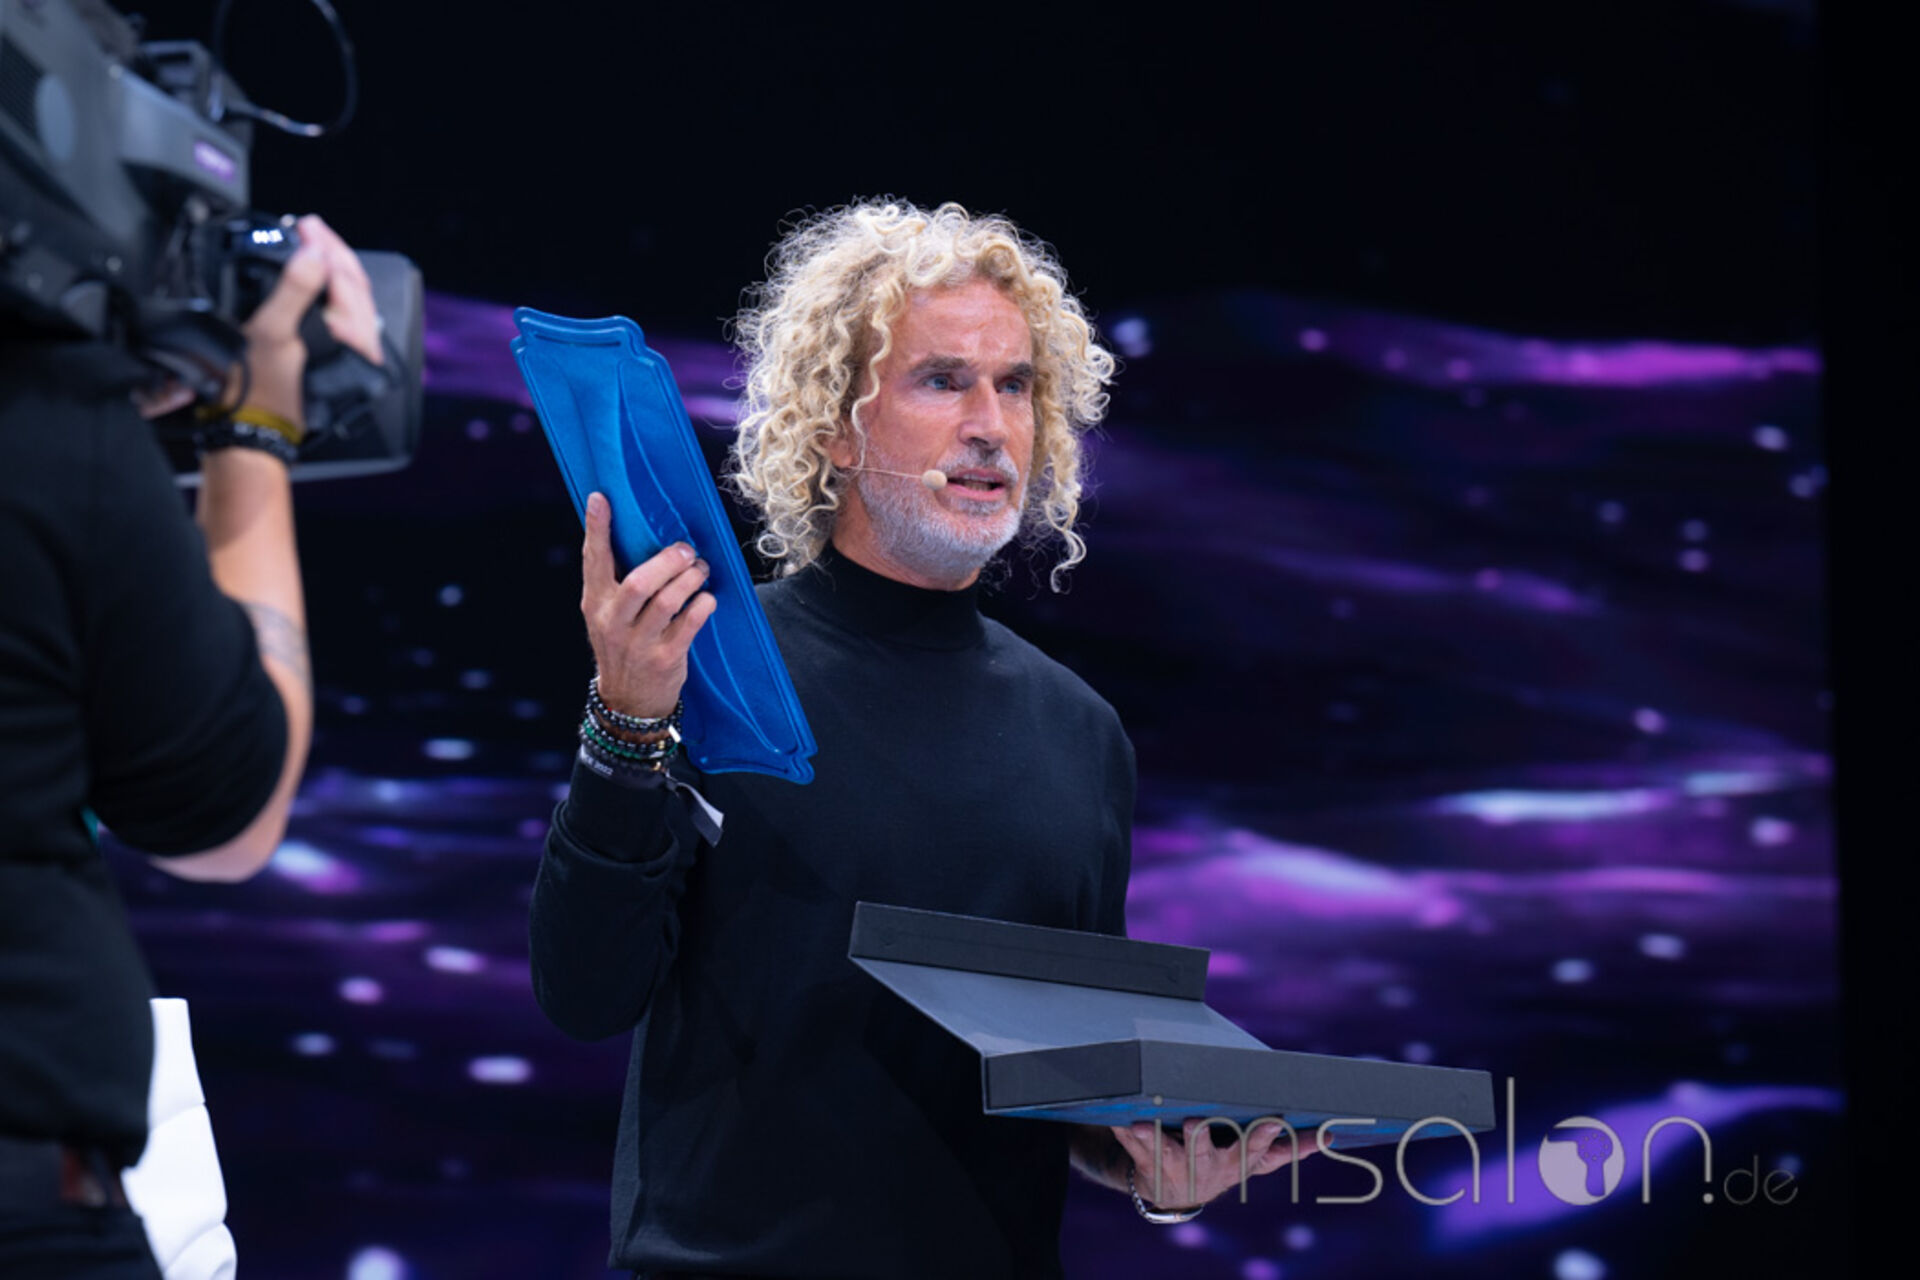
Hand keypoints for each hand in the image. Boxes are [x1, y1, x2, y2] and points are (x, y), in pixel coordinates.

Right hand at [240, 213, 382, 423]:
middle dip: (331, 251)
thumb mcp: (271, 331)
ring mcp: (349, 352)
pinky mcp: (334, 358)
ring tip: (311, 244)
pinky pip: (339, 315)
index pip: (345, 278)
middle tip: (308, 226)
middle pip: (353, 285)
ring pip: (350, 299)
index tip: (304, 223)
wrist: (248, 430)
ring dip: (331, 268)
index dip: (324, 246)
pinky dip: (327, 290)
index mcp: (351, 338)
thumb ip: (295, 290)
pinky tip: (313, 279)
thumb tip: (314, 253)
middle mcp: (358, 346)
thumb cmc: (256, 387)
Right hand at [580, 491, 716, 717]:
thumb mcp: (607, 615)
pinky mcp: (666, 658)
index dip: (596, 529)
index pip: (593, 561)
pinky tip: (707, 599)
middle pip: (639, 583)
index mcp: (596, 604)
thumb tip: (632, 532)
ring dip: (690, 580)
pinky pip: (690, 624)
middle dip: (666, 562)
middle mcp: (614, 623)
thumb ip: (615, 581)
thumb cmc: (623, 644)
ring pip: (668, 602)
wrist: (628, 700)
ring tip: (700, 570)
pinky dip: (703, 605)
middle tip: (686, 550)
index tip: (601, 498)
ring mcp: (639, 643)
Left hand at [1111, 1118, 1319, 1209]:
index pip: (1253, 1151)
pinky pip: (1133, 1146)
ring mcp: (1175, 1165)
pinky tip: (1120, 1120)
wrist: (1174, 1192)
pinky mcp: (1146, 1161)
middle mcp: (1206, 1166)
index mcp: (1236, 1163)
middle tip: (1195, 1124)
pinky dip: (1125, 1133)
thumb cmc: (1222, 1162)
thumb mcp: (1254, 1161)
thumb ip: (1288, 1149)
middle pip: (1205, 1153)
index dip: (1261, 1138)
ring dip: (1154, 1139)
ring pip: (1163, 1151)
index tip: (1272, 1121)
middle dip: (1200, 1140)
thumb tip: (1331, 1136)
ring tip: (1145, 1124)